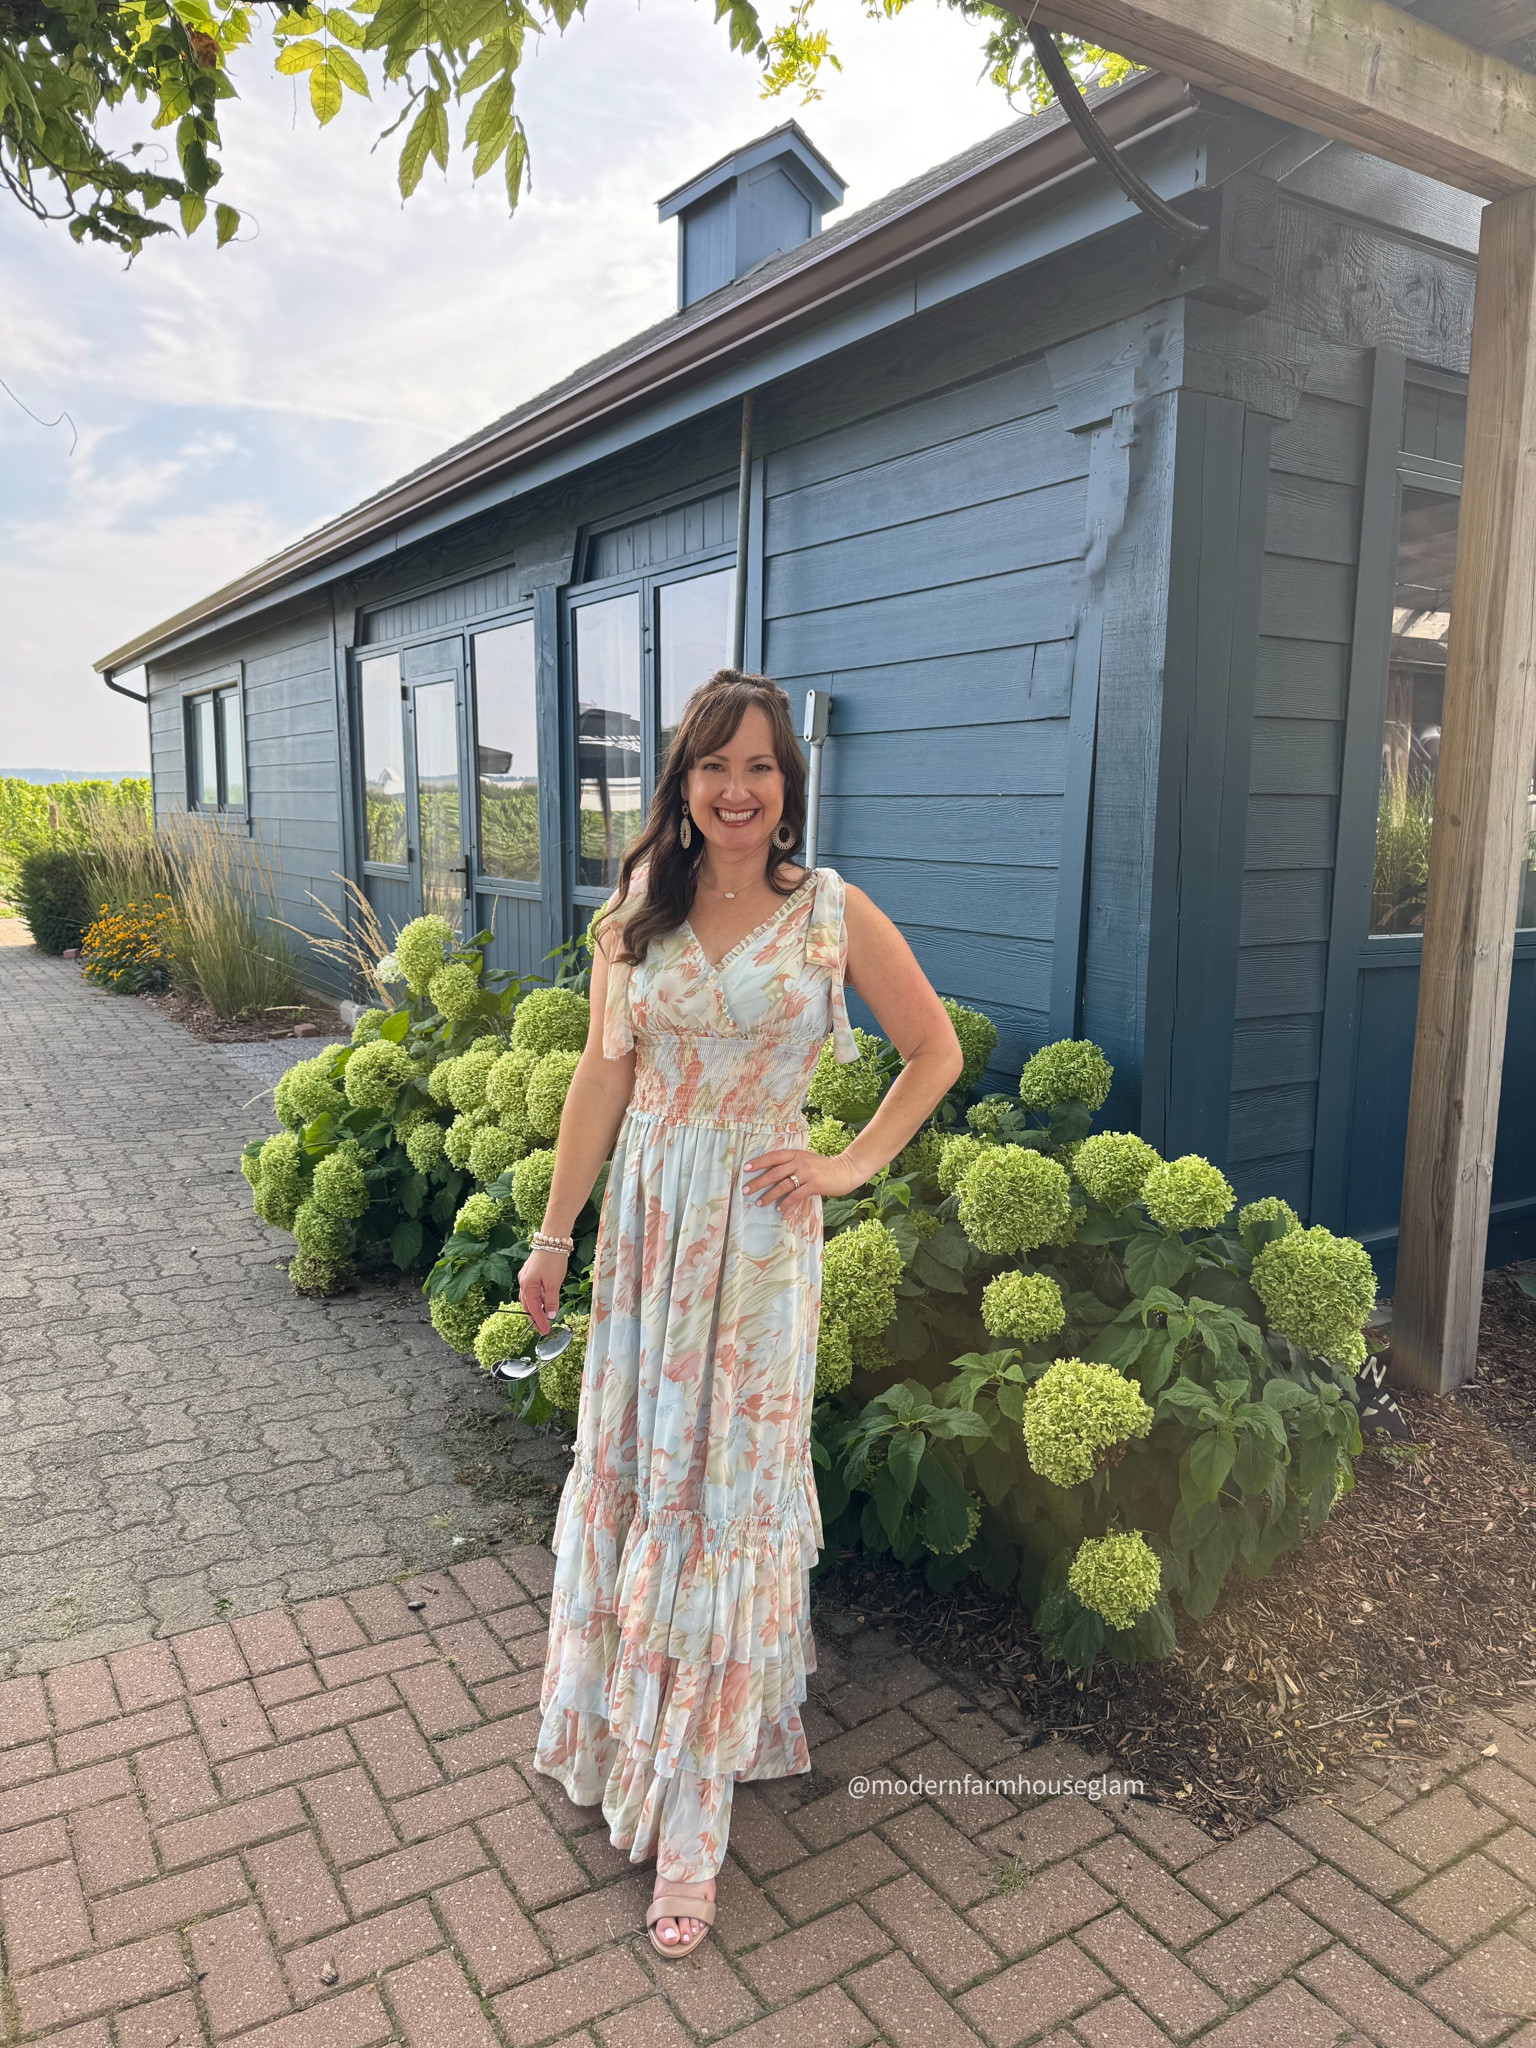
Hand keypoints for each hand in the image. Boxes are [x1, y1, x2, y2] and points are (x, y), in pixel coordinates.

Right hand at [518, 1247, 568, 1333]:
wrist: (552, 1239)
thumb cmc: (553, 1260)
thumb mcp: (554, 1283)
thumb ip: (551, 1301)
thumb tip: (550, 1316)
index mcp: (527, 1287)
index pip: (534, 1310)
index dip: (539, 1322)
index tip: (545, 1331)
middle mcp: (523, 1282)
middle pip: (528, 1305)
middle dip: (535, 1317)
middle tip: (543, 1327)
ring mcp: (526, 1276)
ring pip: (529, 1297)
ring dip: (537, 1307)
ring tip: (545, 1315)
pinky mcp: (530, 1272)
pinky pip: (532, 1289)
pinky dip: (538, 1297)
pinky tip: (545, 1299)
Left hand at [742, 1146, 862, 1220]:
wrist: (846, 1170)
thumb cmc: (825, 1167)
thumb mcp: (808, 1160)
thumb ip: (793, 1164)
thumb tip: (774, 1174)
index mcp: (796, 1154)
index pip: (773, 1157)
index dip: (759, 1162)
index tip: (745, 1168)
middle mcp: (800, 1162)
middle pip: (774, 1172)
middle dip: (758, 1182)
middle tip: (745, 1190)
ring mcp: (807, 1173)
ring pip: (783, 1185)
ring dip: (769, 1195)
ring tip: (759, 1203)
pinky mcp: (815, 1185)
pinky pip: (796, 1196)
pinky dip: (786, 1203)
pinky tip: (780, 1209)